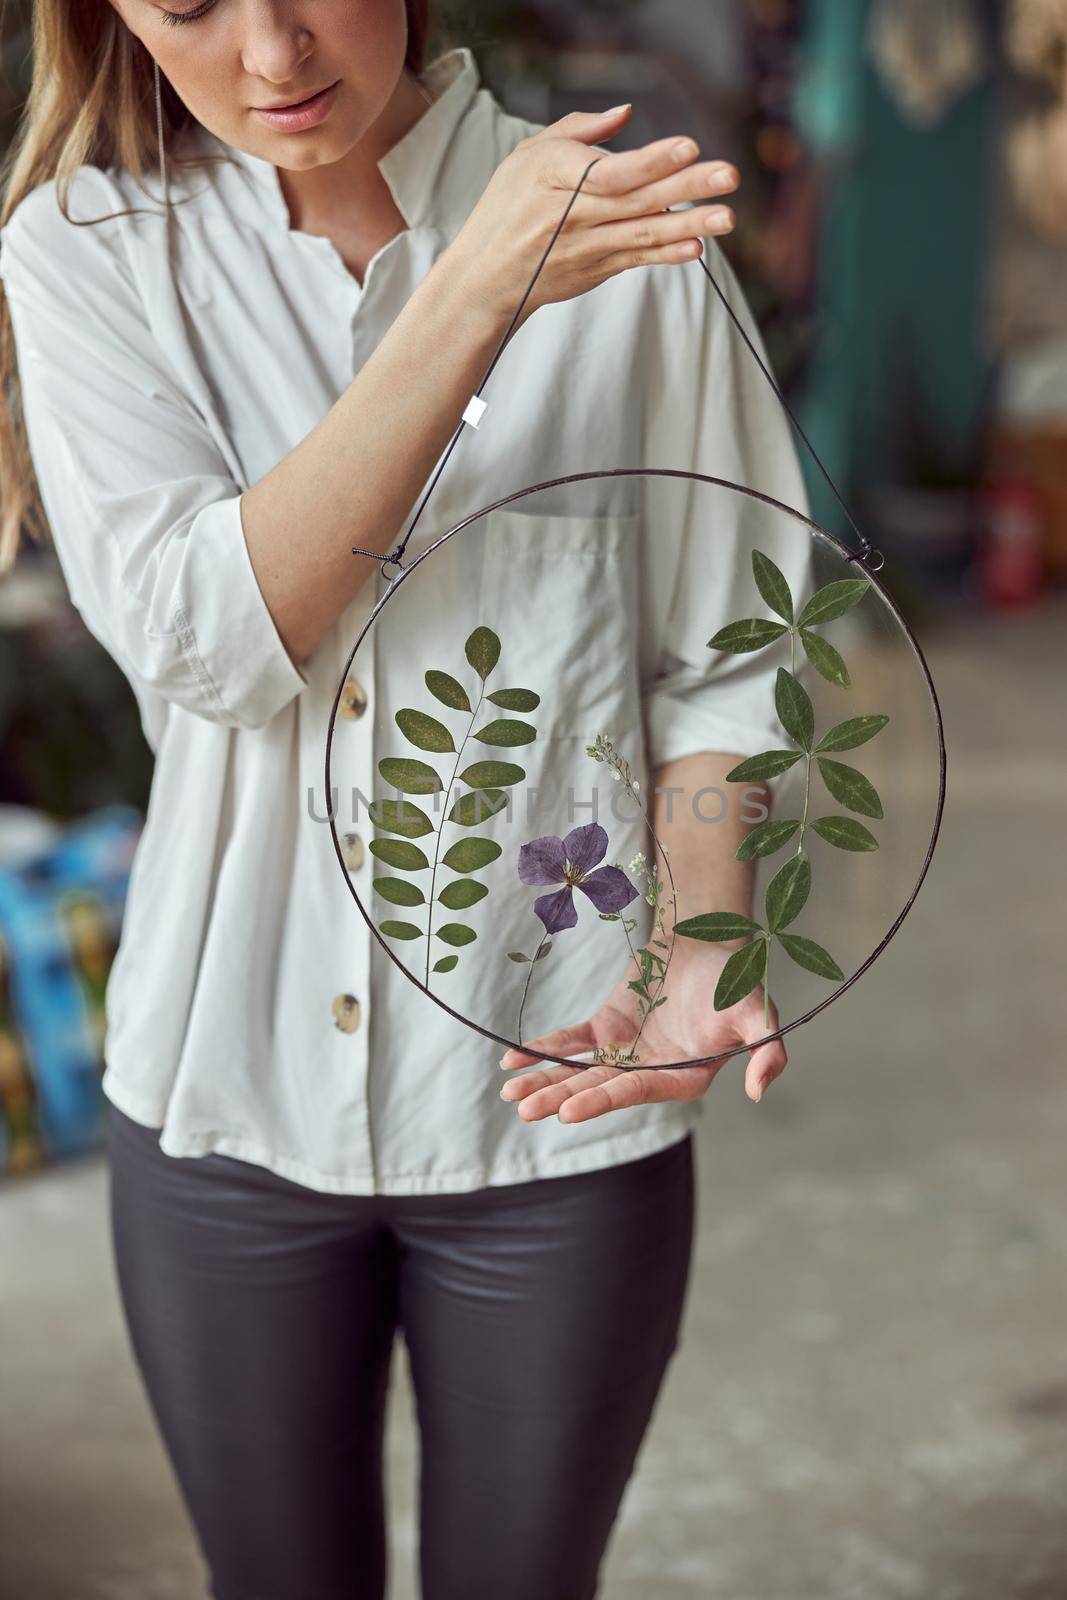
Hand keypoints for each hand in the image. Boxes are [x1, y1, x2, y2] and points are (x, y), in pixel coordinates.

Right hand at [447, 104, 738, 325]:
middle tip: (729, 175)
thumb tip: (626, 113)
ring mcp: (585, 247)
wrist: (487, 276)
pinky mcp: (596, 269)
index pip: (609, 170)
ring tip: (727, 215)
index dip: (651, 160)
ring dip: (689, 224)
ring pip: (643, 232)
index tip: (689, 147)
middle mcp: (570, 214)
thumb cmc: (509, 206)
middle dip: (686, 186)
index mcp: (552, 175)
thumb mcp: (528, 156)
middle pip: (636, 198)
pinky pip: (637, 259)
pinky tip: (696, 246)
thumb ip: (578, 130)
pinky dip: (667, 255)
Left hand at [499, 944, 786, 1122]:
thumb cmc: (737, 980)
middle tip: (524, 1111)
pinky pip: (570, 1041)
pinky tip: (511, 1063)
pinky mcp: (607, 1026)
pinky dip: (542, 1050)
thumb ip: (765, 1050)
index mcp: (683, 1077)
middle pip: (598, 1087)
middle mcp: (649, 1071)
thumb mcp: (758, 1012)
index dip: (601, 1099)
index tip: (568, 1111)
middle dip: (560, 1098)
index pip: (635, 1090)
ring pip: (578, 1070)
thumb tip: (758, 1090)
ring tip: (510, 1095)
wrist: (710, 941)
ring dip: (544, 1081)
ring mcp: (625, 1050)